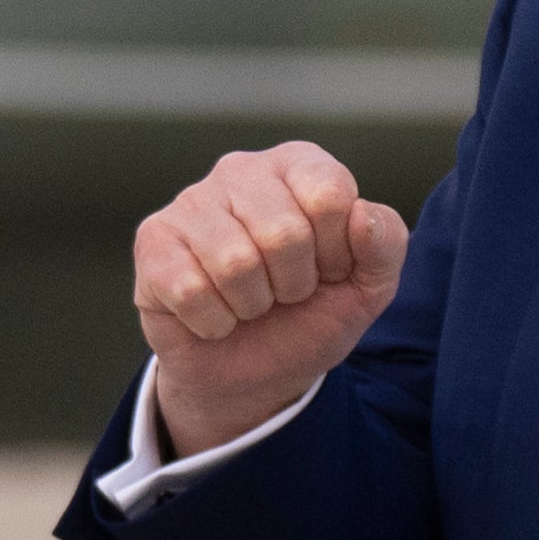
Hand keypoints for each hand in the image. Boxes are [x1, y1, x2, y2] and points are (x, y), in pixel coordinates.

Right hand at [131, 143, 409, 453]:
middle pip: (284, 232)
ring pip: (235, 262)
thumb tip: (362, 216)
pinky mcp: (152, 240)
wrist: (253, 374)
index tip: (327, 271)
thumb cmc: (309, 316)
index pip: (330, 194)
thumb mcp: (367, 288)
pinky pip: (190, 289)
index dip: (335, 252)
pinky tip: (213, 314)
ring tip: (249, 303)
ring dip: (252, 306)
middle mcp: (242, 170)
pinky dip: (214, 322)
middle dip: (293, 285)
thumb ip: (385, 246)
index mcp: (299, 165)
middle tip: (283, 294)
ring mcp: (191, 201)